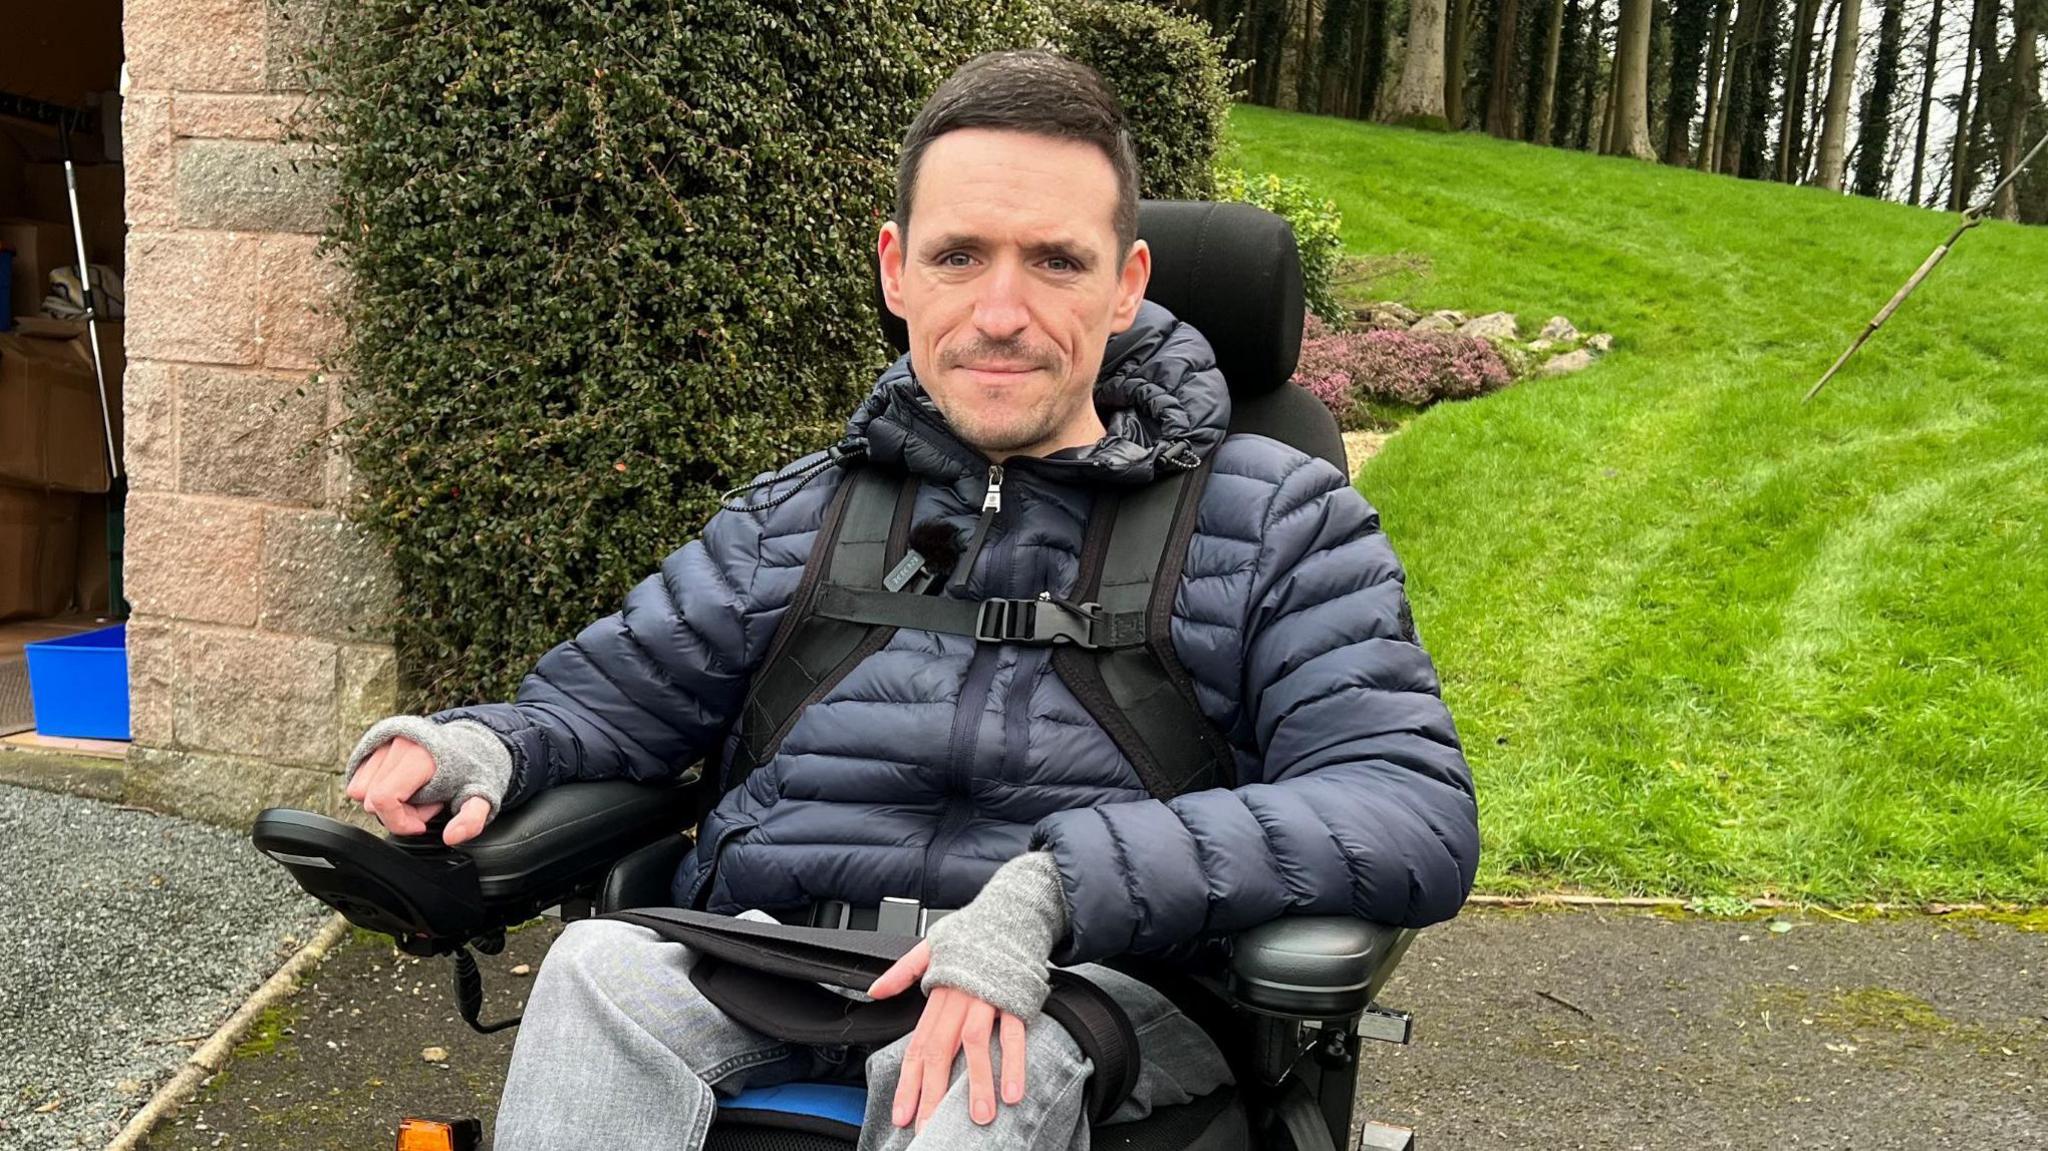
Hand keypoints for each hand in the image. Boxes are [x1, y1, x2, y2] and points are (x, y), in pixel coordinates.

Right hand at [343, 735, 491, 845]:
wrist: (472, 743)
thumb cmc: (472, 770)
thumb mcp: (482, 796)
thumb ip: (472, 819)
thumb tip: (452, 837)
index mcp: (420, 756)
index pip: (383, 798)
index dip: (398, 821)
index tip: (421, 825)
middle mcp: (397, 744)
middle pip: (371, 798)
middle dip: (397, 813)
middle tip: (425, 807)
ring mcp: (384, 741)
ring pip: (360, 789)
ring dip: (385, 801)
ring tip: (416, 795)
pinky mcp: (374, 744)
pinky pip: (359, 778)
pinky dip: (376, 789)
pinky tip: (403, 787)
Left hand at [868, 940, 1027, 1131]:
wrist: (1011, 909)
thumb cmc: (973, 932)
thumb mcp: (930, 945)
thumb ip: (902, 972)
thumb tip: (873, 990)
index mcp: (939, 993)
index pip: (919, 1044)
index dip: (909, 1081)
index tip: (902, 1113)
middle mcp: (958, 999)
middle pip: (940, 1051)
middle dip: (932, 1093)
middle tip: (928, 1128)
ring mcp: (987, 998)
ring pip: (975, 1044)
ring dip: (976, 1083)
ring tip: (977, 1117)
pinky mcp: (1015, 997)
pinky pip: (1014, 1033)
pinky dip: (1013, 1062)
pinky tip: (1013, 1091)